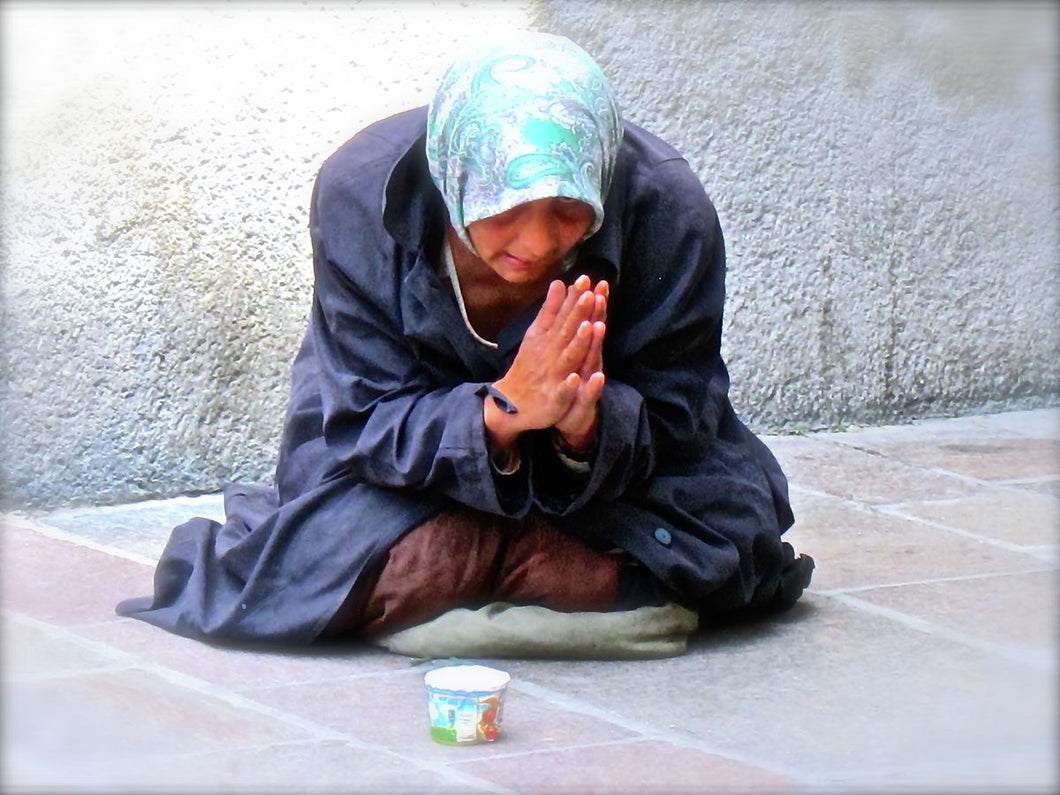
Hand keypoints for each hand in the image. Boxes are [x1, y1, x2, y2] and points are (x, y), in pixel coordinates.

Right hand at [484, 275, 604, 450]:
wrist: (510, 405)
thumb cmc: (529, 366)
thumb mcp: (536, 334)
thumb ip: (550, 310)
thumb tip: (560, 282)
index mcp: (546, 338)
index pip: (563, 315)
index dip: (574, 298)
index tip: (585, 279)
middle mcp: (549, 354)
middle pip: (566, 332)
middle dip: (578, 314)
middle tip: (590, 293)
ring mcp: (551, 377)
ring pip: (567, 358)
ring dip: (577, 343)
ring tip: (587, 327)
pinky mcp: (552, 400)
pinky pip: (561, 393)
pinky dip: (567, 386)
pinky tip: (574, 379)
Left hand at [554, 280, 606, 452]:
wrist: (570, 418)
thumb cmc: (568, 380)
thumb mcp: (568, 351)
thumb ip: (570, 325)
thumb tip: (572, 296)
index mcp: (583, 349)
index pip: (590, 322)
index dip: (594, 303)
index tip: (597, 281)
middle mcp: (589, 363)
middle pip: (594, 338)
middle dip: (597, 316)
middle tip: (599, 295)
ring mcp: (588, 383)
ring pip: (593, 362)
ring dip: (595, 346)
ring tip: (598, 327)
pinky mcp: (584, 403)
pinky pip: (589, 395)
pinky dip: (592, 387)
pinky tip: (596, 378)